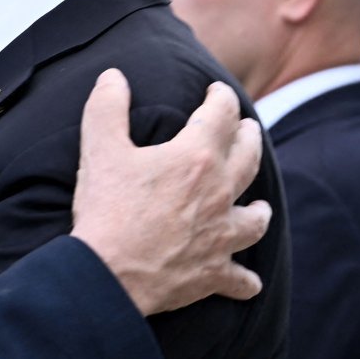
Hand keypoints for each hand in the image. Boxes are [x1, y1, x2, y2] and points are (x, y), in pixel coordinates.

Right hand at [71, 69, 270, 314]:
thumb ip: (108, 107)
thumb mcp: (99, 149)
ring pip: (256, 219)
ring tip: (260, 207)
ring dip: (260, 210)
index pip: (221, 114)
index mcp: (195, 158)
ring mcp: (221, 235)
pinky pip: (241, 279)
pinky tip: (249, 282)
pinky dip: (246, 281)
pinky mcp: (214, 273)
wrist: (108, 274)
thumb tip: (114, 76)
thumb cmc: (106, 210)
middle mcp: (219, 193)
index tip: (216, 91)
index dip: (221, 97)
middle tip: (247, 130)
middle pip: (249, 158)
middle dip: (249, 138)